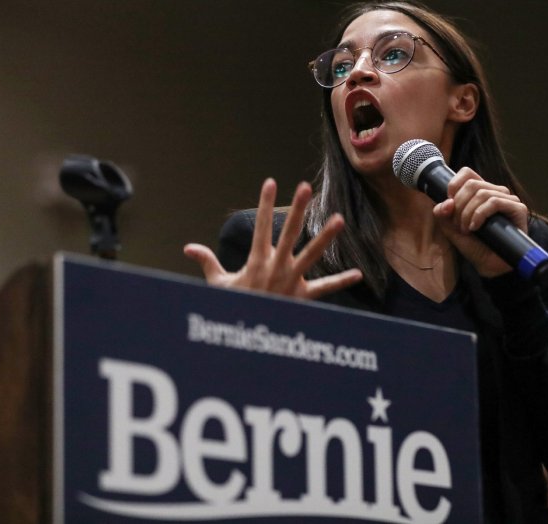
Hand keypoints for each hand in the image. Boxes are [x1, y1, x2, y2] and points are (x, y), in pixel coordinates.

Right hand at [184, 178, 362, 298]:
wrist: (248, 336)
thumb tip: (188, 248)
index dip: (266, 203)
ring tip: (340, 219)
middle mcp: (276, 266)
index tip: (270, 181)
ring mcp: (292, 280)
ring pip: (312, 255)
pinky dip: (340, 282)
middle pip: (289, 232)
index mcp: (257, 260)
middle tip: (305, 188)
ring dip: (326, 237)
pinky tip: (358, 274)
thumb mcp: (219, 284)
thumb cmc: (235, 306)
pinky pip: (325, 289)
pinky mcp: (303, 297)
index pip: (262, 225)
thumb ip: (208, 262)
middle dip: (297, 208)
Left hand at [432, 167, 527, 277]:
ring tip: (466, 230)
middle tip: (458, 226)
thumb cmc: (474, 246)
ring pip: (482, 193)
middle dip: (459, 206)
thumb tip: (445, 203)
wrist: (490, 266)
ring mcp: (508, 200)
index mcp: (480, 192)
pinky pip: (494, 202)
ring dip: (467, 213)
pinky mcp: (518, 209)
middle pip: (471, 184)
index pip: (467, 173)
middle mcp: (496, 192)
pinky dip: (480, 214)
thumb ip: (443, 214)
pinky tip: (475, 227)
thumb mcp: (451, 229)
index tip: (449, 205)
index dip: (453, 185)